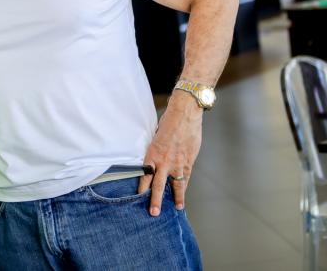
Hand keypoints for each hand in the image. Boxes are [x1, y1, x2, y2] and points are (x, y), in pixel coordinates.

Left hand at [138, 91, 202, 216]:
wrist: (185, 114)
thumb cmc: (169, 123)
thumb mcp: (156, 137)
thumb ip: (155, 151)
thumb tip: (152, 160)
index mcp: (152, 153)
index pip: (145, 173)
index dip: (142, 185)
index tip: (138, 196)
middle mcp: (164, 160)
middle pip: (158, 184)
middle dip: (155, 199)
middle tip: (153, 212)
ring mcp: (177, 162)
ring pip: (174, 185)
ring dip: (173, 198)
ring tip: (173, 209)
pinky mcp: (188, 161)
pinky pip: (185, 179)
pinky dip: (183, 189)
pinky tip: (182, 198)